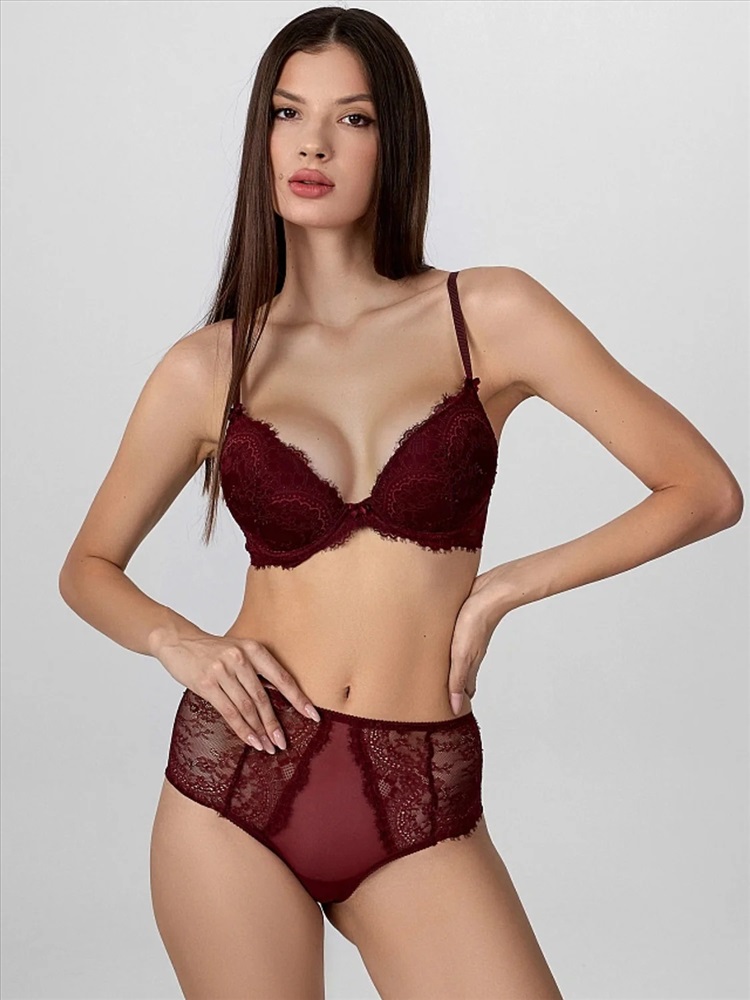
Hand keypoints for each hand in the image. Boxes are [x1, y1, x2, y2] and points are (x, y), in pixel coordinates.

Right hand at [153, 631, 320, 753]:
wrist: (179, 640)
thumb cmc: (212, 651)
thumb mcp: (239, 652)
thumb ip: (256, 671)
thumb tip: (277, 702)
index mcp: (254, 649)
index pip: (282, 678)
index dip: (298, 698)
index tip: (313, 716)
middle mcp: (240, 658)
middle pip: (263, 697)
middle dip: (274, 723)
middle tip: (283, 743)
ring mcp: (223, 670)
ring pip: (247, 707)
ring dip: (259, 730)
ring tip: (268, 747)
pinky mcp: (206, 683)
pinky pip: (228, 712)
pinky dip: (242, 729)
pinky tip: (251, 741)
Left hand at [447, 569, 511, 714]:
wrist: (490, 591)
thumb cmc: (476, 621)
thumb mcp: (462, 655)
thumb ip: (456, 680)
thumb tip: (455, 708)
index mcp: (469, 663)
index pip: (463, 689)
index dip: (455, 700)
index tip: (445, 712)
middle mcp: (469, 652)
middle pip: (459, 673)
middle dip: (449, 685)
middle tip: (436, 695)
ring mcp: (467, 637)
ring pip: (457, 656)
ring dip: (447, 665)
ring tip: (434, 673)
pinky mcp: (463, 622)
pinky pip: (454, 639)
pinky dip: (447, 647)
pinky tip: (440, 643)